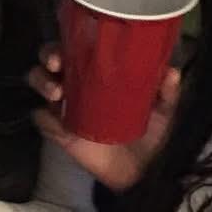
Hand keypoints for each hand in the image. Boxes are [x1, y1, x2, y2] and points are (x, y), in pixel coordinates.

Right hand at [30, 50, 180, 192]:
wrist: (144, 172)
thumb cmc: (153, 134)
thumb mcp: (164, 110)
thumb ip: (166, 92)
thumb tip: (171, 72)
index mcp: (101, 72)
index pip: (78, 46)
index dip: (70, 39)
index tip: (73, 41)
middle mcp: (78, 84)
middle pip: (51, 59)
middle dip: (48, 55)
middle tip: (57, 64)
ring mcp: (66, 107)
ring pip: (39, 82)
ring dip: (42, 82)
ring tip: (56, 93)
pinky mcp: (60, 132)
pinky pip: (41, 119)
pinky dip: (45, 117)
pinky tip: (57, 121)